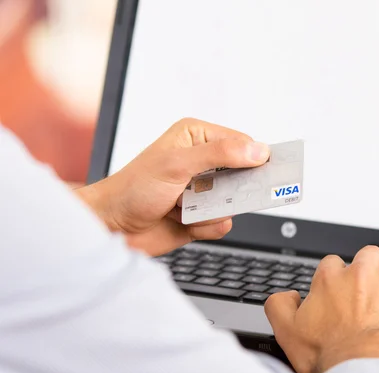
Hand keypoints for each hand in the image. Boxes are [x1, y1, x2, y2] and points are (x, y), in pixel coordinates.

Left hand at [77, 118, 269, 255]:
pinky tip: (184, 221)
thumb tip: (256, 150)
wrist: (111, 228)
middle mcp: (202, 162)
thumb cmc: (133, 189)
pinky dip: (206, 227)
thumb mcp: (177, 164)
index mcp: (196, 138)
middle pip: (243, 174)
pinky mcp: (201, 215)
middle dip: (234, 190)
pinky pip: (223, 223)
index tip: (267, 171)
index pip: (241, 143)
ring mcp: (203, 190)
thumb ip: (219, 154)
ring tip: (188, 207)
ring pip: (235, 203)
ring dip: (214, 211)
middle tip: (222, 195)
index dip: (255, 158)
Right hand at [264, 246, 378, 372]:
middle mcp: (360, 273)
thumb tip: (287, 295)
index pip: (334, 263)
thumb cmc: (325, 354)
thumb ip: (279, 305)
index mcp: (330, 278)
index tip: (342, 292)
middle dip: (372, 267)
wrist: (356, 368)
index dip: (338, 277)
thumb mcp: (286, 330)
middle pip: (369, 254)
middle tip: (372, 288)